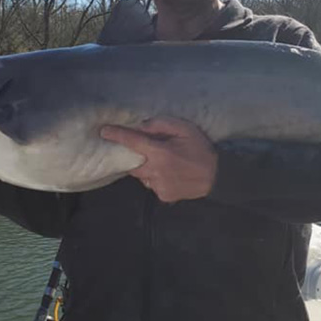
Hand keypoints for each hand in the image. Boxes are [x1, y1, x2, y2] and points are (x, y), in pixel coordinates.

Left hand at [100, 117, 216, 202]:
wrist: (216, 178)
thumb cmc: (201, 149)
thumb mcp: (185, 129)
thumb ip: (162, 125)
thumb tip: (142, 126)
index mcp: (160, 153)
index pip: (133, 142)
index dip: (117, 135)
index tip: (104, 131)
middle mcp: (155, 171)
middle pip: (132, 163)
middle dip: (132, 155)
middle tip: (142, 148)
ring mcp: (158, 186)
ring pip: (141, 175)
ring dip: (145, 167)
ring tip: (161, 162)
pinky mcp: (162, 195)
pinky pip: (151, 184)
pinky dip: (154, 177)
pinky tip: (169, 174)